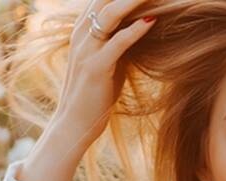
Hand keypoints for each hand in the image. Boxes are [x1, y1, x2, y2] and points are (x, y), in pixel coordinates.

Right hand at [54, 0, 158, 149]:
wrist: (74, 124)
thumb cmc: (94, 93)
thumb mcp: (106, 60)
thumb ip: (118, 40)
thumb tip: (143, 25)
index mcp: (82, 31)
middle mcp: (81, 35)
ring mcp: (86, 50)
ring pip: (109, 14)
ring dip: (133, 1)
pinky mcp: (95, 68)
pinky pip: (116, 42)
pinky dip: (134, 30)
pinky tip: (151, 21)